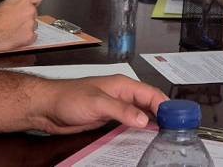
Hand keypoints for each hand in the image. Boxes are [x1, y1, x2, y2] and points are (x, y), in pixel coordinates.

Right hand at [0, 0, 43, 51]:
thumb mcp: (4, 4)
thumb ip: (17, 3)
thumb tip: (21, 5)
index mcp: (23, 1)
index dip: (34, 0)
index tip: (32, 4)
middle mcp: (30, 11)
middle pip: (34, 12)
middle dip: (26, 16)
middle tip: (15, 21)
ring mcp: (31, 24)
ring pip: (33, 25)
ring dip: (26, 27)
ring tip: (12, 30)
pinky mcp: (30, 37)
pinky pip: (33, 36)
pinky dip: (26, 37)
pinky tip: (16, 36)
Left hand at [35, 75, 168, 133]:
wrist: (47, 108)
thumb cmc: (68, 98)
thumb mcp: (97, 103)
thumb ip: (121, 110)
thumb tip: (143, 119)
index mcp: (122, 85)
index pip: (150, 94)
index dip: (164, 105)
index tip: (174, 119)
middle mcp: (122, 95)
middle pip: (149, 104)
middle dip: (162, 115)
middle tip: (173, 129)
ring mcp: (116, 107)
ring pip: (141, 114)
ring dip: (151, 123)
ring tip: (162, 135)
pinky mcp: (109, 119)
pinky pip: (129, 124)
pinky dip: (139, 130)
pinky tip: (143, 138)